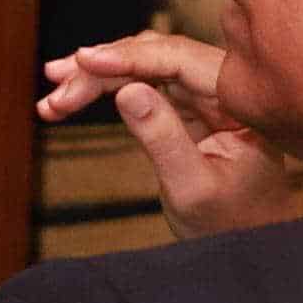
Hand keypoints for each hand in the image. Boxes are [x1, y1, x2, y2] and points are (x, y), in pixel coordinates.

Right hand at [40, 28, 298, 238]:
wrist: (250, 247)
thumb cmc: (230, 224)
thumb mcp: (192, 187)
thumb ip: (163, 138)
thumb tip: (128, 90)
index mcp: (240, 102)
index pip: (182, 60)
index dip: (129, 55)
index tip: (84, 60)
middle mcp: (226, 90)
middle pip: (160, 56)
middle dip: (104, 66)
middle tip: (55, 84)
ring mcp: (206, 97)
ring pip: (147, 67)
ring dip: (98, 77)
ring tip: (52, 98)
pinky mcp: (188, 109)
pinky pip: (145, 86)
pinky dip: (108, 91)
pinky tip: (72, 99)